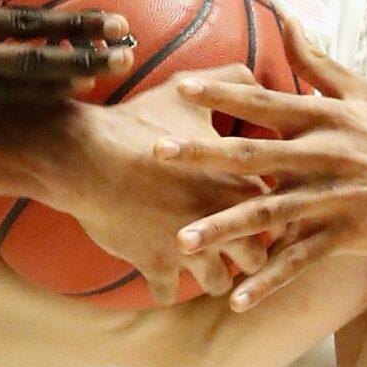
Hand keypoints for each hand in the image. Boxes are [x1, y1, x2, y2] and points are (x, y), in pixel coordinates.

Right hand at [40, 83, 270, 303]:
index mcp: (239, 185)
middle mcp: (222, 223)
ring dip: (212, 275)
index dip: (270, 209)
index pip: (278, 210)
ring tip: (204, 264)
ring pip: (217, 282)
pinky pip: (168, 293)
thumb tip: (257, 72)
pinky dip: (166, 288)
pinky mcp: (155, 265)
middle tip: (238, 242)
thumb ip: (231, 81)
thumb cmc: (141, 123)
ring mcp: (189, 250)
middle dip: (248, 251)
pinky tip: (163, 279)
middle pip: (257, 255)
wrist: (88, 157)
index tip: (259, 206)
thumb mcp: (188, 92)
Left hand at [172, 38, 366, 309]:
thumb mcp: (364, 93)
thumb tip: (287, 15)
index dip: (222, 93)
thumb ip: (318, 61)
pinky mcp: (346, 236)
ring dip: (224, 228)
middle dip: (203, 154)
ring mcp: (334, 198)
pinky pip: (299, 261)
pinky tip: (235, 300)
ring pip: (270, 214)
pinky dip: (268, 281)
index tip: (180, 87)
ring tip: (182, 241)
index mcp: (324, 119)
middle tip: (156, 152)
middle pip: (253, 153)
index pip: (264, 100)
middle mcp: (324, 155)